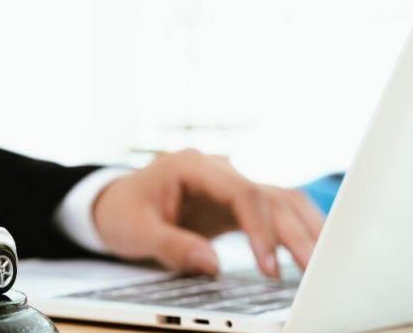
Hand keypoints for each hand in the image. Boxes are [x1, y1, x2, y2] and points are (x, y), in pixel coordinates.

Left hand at [93, 149, 323, 277]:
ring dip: (305, 229)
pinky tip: (312, 252)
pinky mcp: (234, 204)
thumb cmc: (121, 212)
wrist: (114, 204)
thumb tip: (211, 265)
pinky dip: (295, 230)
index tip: (269, 267)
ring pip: (280, 201)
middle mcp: (218, 170)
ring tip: (324, 265)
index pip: (241, 193)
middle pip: (269, 197)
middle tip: (315, 272)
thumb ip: (171, 245)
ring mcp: (229, 185)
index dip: (260, 230)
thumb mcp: (135, 230)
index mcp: (192, 166)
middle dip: (295, 234)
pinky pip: (274, 212)